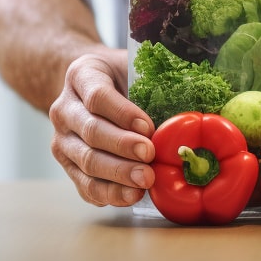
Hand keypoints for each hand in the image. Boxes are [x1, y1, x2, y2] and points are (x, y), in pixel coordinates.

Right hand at [48, 50, 155, 206]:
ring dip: (118, 174)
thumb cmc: (120, 76)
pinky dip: (109, 192)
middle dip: (123, 147)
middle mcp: (65, 109)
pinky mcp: (68, 165)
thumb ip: (154, 78)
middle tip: (150, 156)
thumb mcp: (133, 65)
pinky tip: (131, 195)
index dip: (123, 113)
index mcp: (81, 76)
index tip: (148, 126)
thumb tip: (198, 97)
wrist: (87, 89)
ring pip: (86, 161)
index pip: (98, 96)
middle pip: (91, 131)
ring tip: (146, 181)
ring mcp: (62, 139)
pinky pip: (85, 184)